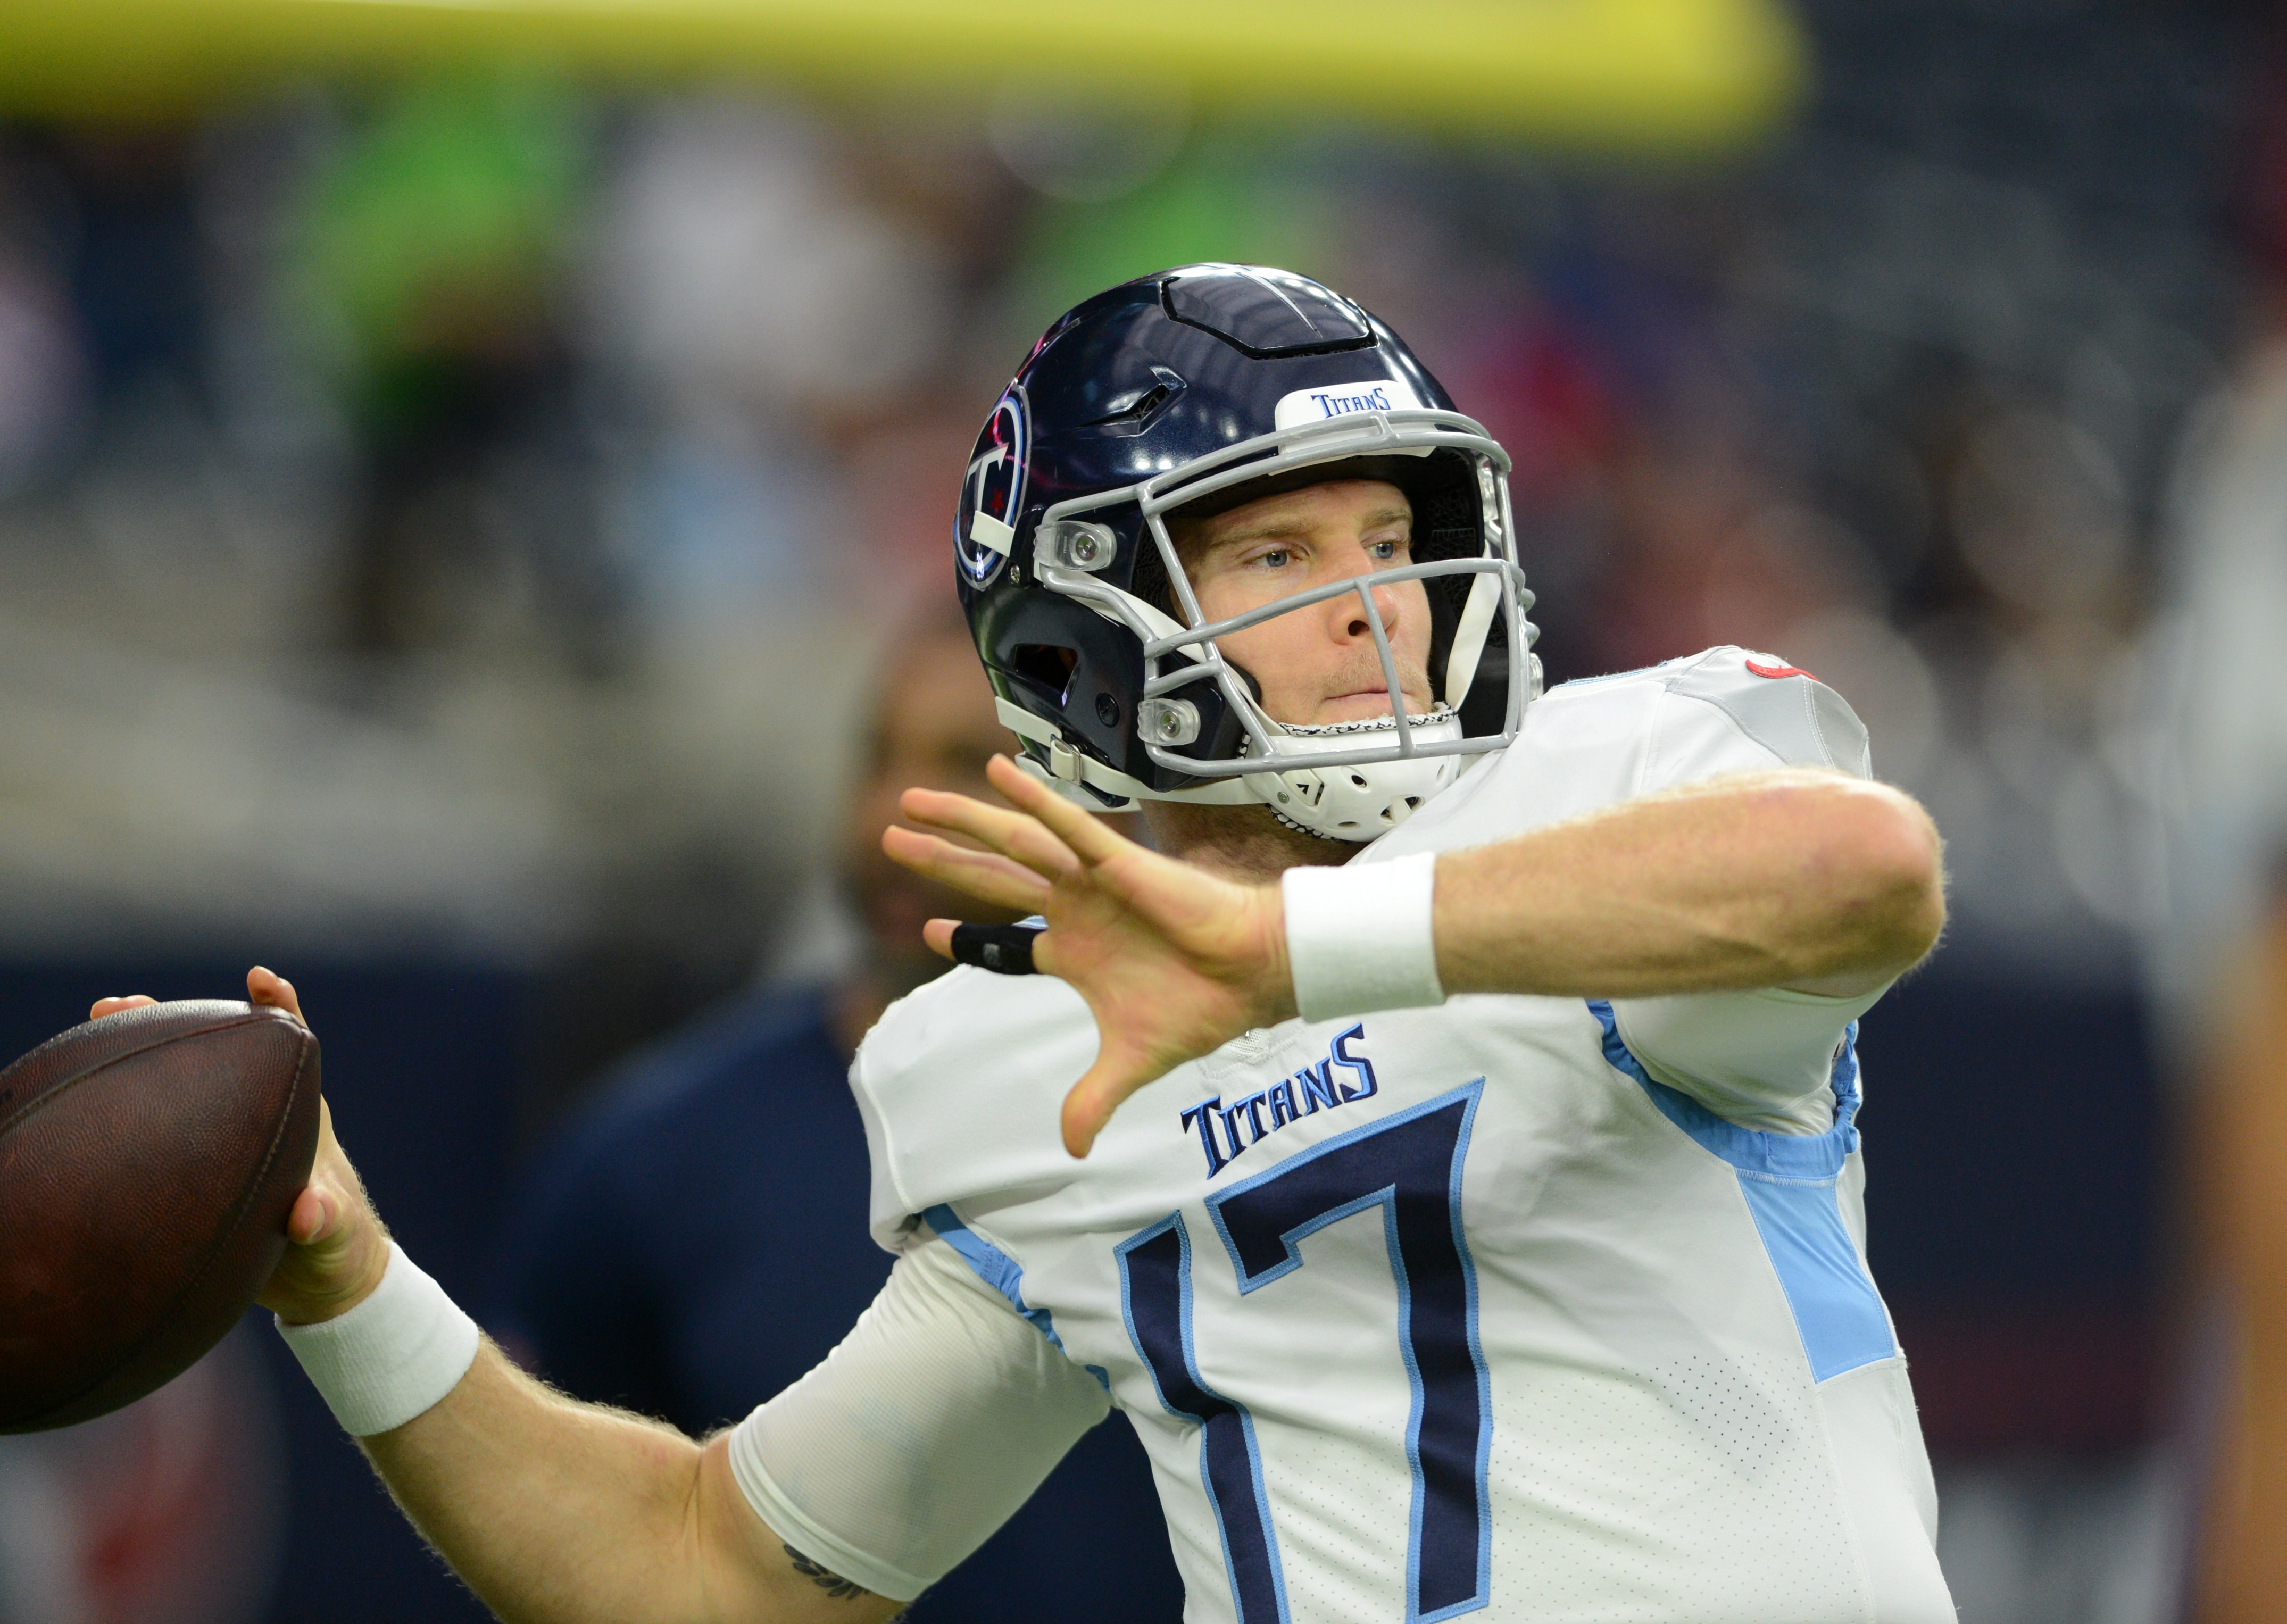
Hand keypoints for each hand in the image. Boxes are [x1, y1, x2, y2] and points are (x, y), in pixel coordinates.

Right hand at [91, 967, 390, 1324]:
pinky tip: (85, 1107)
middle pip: (219, 1052)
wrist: (321, 1282)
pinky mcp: (200, 1170)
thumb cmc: (339, 1249)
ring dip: (144, 1055)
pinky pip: (160, 1130)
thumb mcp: (336, 1236)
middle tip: (122, 1003)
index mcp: (301, 1118)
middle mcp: (261, 1116)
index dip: (278, 1008)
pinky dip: (127, 1111)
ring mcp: (228, 1138)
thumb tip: (307, 1212)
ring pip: (182, 1085)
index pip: (293, 1048)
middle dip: (177, 1020)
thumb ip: (325, 1221)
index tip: (259, 978)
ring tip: (94, 1029)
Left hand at [884, 755, 1295, 1155]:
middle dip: (939, 858)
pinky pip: (1068, 824)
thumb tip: (1072, 1151)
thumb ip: (1093, 1099)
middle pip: (991, 877)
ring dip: (963, 820)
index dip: (965, 934)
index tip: (924, 929)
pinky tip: (997, 771)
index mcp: (1074, 952)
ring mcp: (1092, 883)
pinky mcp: (1119, 863)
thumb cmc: (1203, 1008)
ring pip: (1015, 841)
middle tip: (889, 837)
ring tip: (912, 803)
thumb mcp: (1131, 1061)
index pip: (1005, 940)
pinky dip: (1033, 798)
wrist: (1254, 978)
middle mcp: (1075, 909)